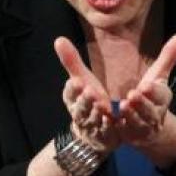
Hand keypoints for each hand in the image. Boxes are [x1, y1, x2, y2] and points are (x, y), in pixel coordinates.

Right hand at [54, 36, 118, 152]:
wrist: (94, 131)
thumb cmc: (88, 99)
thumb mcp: (81, 80)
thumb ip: (71, 61)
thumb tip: (58, 39)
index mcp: (72, 99)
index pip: (70, 93)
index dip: (73, 88)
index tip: (77, 80)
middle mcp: (79, 114)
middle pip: (80, 108)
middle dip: (85, 100)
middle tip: (90, 91)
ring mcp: (92, 126)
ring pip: (94, 120)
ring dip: (98, 113)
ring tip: (103, 105)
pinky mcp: (104, 136)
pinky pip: (108, 131)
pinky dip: (112, 126)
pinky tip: (116, 120)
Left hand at [118, 33, 175, 146]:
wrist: (152, 129)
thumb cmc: (152, 96)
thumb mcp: (159, 76)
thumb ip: (168, 57)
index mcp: (162, 98)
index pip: (161, 94)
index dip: (154, 91)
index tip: (146, 86)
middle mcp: (155, 114)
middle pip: (150, 110)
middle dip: (142, 103)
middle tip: (132, 94)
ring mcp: (143, 127)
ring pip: (138, 122)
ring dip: (130, 115)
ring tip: (122, 106)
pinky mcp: (131, 136)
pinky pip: (124, 132)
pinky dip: (117, 126)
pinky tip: (110, 119)